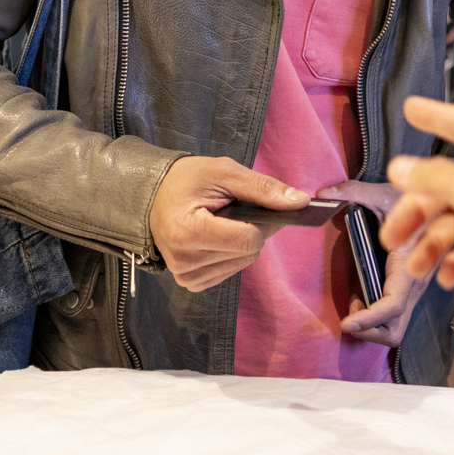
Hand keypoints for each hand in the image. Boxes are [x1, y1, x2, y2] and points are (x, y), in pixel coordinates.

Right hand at [149, 157, 309, 291]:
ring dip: (243, 241)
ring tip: (221, 221)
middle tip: (235, 208)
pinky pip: (231, 270)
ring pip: (244, 262)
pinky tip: (216, 236)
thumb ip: (263, 188)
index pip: (249, 240)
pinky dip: (232, 252)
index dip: (262, 221)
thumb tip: (300, 202)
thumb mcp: (224, 172)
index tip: (256, 204)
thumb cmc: (187, 180)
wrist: (152, 196)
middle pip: (249, 252)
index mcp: (188, 233)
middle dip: (254, 229)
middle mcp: (185, 262)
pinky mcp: (192, 282)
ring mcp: (187, 276)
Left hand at [318, 180, 429, 344]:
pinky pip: (394, 316)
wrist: (440, 203)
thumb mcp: (383, 192)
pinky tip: (361, 294)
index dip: (369, 319)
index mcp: (409, 265)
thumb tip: (323, 194)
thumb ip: (353, 191)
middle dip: (369, 332)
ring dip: (371, 326)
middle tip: (349, 315)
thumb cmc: (413, 199)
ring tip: (355, 302)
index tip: (345, 322)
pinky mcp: (408, 290)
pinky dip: (375, 316)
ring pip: (395, 327)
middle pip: (395, 330)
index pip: (392, 305)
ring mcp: (412, 290)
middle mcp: (414, 284)